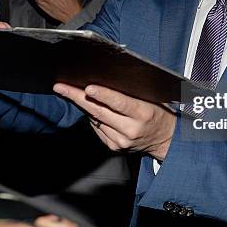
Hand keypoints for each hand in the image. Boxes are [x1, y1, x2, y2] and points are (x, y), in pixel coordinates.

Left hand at [53, 83, 175, 160]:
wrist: (165, 139)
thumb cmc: (157, 112)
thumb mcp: (150, 99)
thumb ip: (130, 92)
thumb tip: (104, 80)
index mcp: (143, 114)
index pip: (120, 103)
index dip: (103, 95)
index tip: (87, 87)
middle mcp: (131, 129)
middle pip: (100, 112)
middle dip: (78, 97)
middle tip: (61, 87)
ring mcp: (121, 141)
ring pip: (95, 120)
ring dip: (82, 105)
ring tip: (70, 91)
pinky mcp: (114, 147)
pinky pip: (97, 128)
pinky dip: (92, 117)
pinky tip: (91, 108)